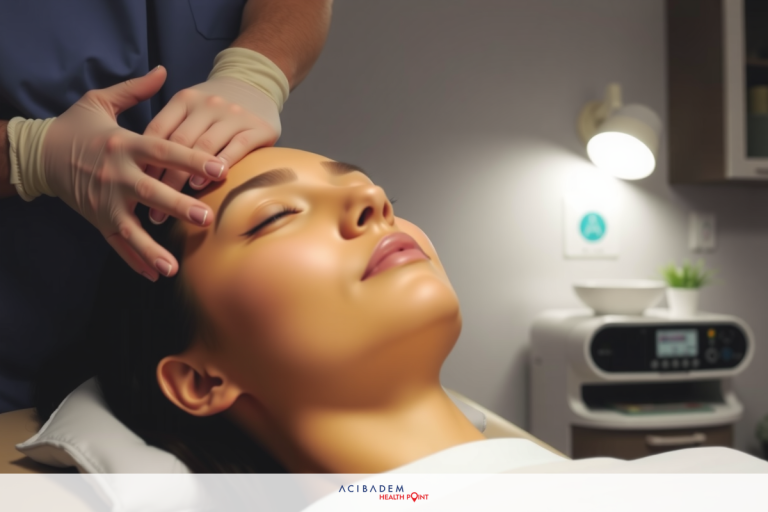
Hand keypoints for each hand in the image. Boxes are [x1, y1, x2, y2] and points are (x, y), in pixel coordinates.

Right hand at [41, 66, 226, 279]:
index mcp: (123, 144)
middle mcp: (116, 175)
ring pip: (132, 226)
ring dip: (153, 247)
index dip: (192, 159)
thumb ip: (135, 90)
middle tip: (206, 217)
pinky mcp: (97, 218)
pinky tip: (155, 274)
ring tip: (174, 266)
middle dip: (179, 205)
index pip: (163, 151)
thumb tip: (163, 70)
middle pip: (151, 192)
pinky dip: (134, 260)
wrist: (39, 154)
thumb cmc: (76, 126)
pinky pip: (117, 243)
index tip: (219, 168)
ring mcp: (105, 201)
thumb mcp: (100, 101)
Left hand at [143, 76, 280, 223]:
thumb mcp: (188, 109)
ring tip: (179, 202)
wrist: (255, 87)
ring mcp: (233, 114)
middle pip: (180, 143)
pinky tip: (211, 182)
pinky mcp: (257, 127)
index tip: (138, 188)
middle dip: (165, 178)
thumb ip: (169, 130)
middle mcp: (208, 104)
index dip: (146, 162)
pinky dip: (221, 164)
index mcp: (184, 99)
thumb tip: (141, 171)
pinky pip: (238, 148)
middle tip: (155, 210)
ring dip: (189, 175)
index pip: (158, 131)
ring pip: (206, 146)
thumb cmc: (213, 110)